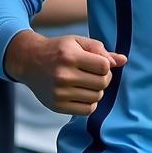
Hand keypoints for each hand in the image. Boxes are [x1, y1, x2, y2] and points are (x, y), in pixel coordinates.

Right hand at [5, 30, 125, 115]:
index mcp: (70, 57)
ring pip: (96, 97)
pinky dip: (90, 103)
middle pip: (102, 83)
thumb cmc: (58, 50)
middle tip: (95, 74)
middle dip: (104, 78)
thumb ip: (101, 50)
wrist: (29, 62)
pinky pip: (86, 110)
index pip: (104, 66)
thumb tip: (123, 61)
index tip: (99, 64)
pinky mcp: (56, 106)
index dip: (106, 65)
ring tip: (87, 83)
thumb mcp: (77, 42)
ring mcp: (59, 93)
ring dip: (97, 90)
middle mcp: (63, 76)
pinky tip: (82, 93)